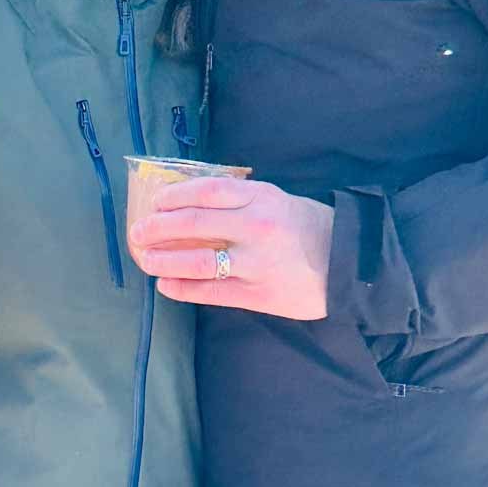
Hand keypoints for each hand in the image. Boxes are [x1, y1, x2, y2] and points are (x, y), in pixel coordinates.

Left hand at [129, 177, 333, 318]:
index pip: (207, 191)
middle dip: (159, 227)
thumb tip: (190, 203)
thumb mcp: (277, 200)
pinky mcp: (259, 295)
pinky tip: (166, 285)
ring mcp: (257, 263)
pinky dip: (183, 288)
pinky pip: (212, 291)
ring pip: (198, 260)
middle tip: (138, 232)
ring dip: (164, 260)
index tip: (155, 201)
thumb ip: (240, 200)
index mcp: (262, 198)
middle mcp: (257, 227)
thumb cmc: (308, 227)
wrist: (349, 266)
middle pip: (195, 223)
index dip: (175, 196)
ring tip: (145, 259)